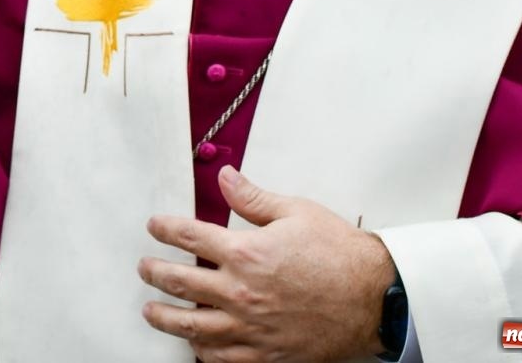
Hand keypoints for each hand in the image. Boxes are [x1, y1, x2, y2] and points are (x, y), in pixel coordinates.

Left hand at [139, 166, 393, 362]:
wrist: (376, 298)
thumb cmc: (341, 256)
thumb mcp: (296, 212)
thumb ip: (253, 197)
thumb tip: (225, 176)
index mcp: (246, 252)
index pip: (188, 235)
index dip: (165, 228)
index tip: (155, 227)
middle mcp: (241, 292)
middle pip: (179, 282)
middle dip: (154, 273)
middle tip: (145, 268)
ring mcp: (251, 326)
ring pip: (191, 326)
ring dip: (164, 317)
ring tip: (151, 310)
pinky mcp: (266, 354)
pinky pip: (221, 358)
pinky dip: (202, 351)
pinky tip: (194, 344)